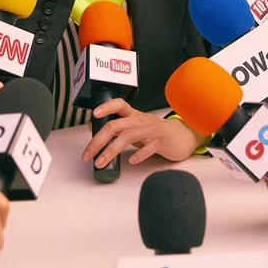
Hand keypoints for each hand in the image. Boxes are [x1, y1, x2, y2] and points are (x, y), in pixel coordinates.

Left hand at [82, 101, 201, 166]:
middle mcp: (140, 120)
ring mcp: (151, 131)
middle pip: (116, 126)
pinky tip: (131, 161)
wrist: (181, 136)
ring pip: (128, 136)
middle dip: (98, 140)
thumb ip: (115, 127)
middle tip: (87, 155)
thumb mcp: (133, 126)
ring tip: (100, 162)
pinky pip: (150, 147)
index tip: (95, 114)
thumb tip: (92, 128)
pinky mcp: (161, 142)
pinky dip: (140, 154)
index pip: (119, 105)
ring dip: (111, 150)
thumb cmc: (153, 132)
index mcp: (132, 115)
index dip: (106, 107)